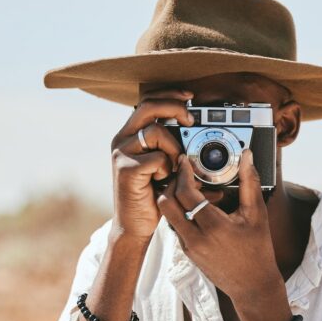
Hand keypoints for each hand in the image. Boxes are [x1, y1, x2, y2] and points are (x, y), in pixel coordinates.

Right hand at [108, 88, 194, 240]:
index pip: (147, 101)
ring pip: (156, 132)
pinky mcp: (126, 169)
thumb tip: (200, 131)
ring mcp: (121, 153)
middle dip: (174, 107)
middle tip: (191, 120)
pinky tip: (161, 181)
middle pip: (149, 106)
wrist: (135, 226)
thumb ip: (174, 146)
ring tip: (171, 168)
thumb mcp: (165, 165)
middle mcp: (122, 139)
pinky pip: (158, 158)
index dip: (169, 94)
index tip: (189, 96)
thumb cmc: (152, 196)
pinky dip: (167, 169)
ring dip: (173, 149)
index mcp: (131, 134)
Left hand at [156, 149, 283, 303]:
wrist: (253, 286)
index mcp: (213, 227)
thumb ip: (250, 182)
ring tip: (189, 187)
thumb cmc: (258, 250)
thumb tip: (247, 156)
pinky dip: (181, 211)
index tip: (186, 161)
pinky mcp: (187, 252)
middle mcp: (196, 238)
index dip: (182, 173)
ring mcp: (188, 247)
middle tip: (183, 172)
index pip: (185, 193)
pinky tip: (197, 206)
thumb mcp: (257, 214)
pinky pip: (176, 225)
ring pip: (168, 215)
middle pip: (167, 203)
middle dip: (171, 183)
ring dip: (174, 197)